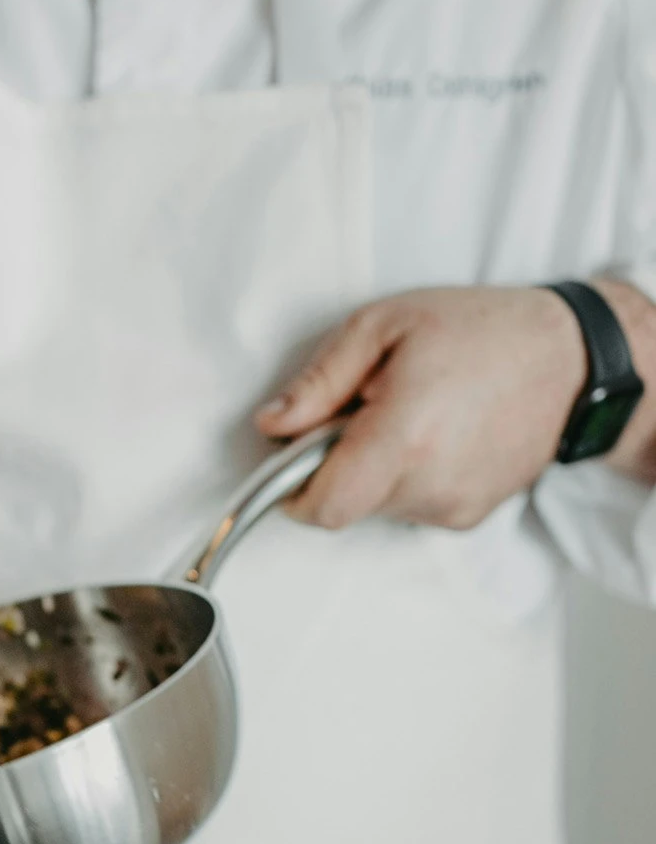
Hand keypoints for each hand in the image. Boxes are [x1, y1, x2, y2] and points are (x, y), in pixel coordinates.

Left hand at [254, 286, 588, 529]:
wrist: (571, 362)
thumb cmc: (482, 331)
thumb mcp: (385, 325)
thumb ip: (320, 380)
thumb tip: (272, 422)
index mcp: (404, 435)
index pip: (323, 505)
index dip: (293, 490)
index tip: (290, 459)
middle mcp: (429, 483)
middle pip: (344, 505)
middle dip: (333, 466)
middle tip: (360, 412)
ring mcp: (451, 507)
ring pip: (375, 507)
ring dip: (372, 470)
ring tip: (408, 417)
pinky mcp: (467, 518)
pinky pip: (409, 508)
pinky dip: (405, 478)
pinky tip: (435, 436)